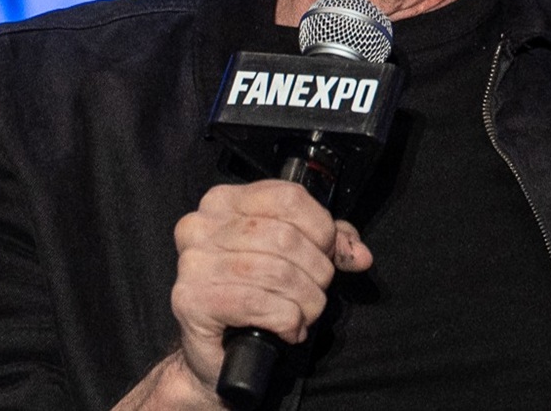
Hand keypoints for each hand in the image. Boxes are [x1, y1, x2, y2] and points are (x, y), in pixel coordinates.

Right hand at [168, 180, 372, 392]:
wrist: (214, 353)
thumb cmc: (251, 300)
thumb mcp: (292, 259)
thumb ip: (325, 245)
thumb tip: (359, 253)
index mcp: (223, 202)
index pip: (288, 197)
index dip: (321, 228)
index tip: (328, 253)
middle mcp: (201, 226)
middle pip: (285, 237)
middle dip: (316, 271)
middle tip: (316, 292)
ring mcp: (192, 262)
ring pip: (277, 272)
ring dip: (306, 300)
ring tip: (305, 314)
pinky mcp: (191, 299)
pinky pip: (259, 303)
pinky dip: (287, 320)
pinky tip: (288, 329)